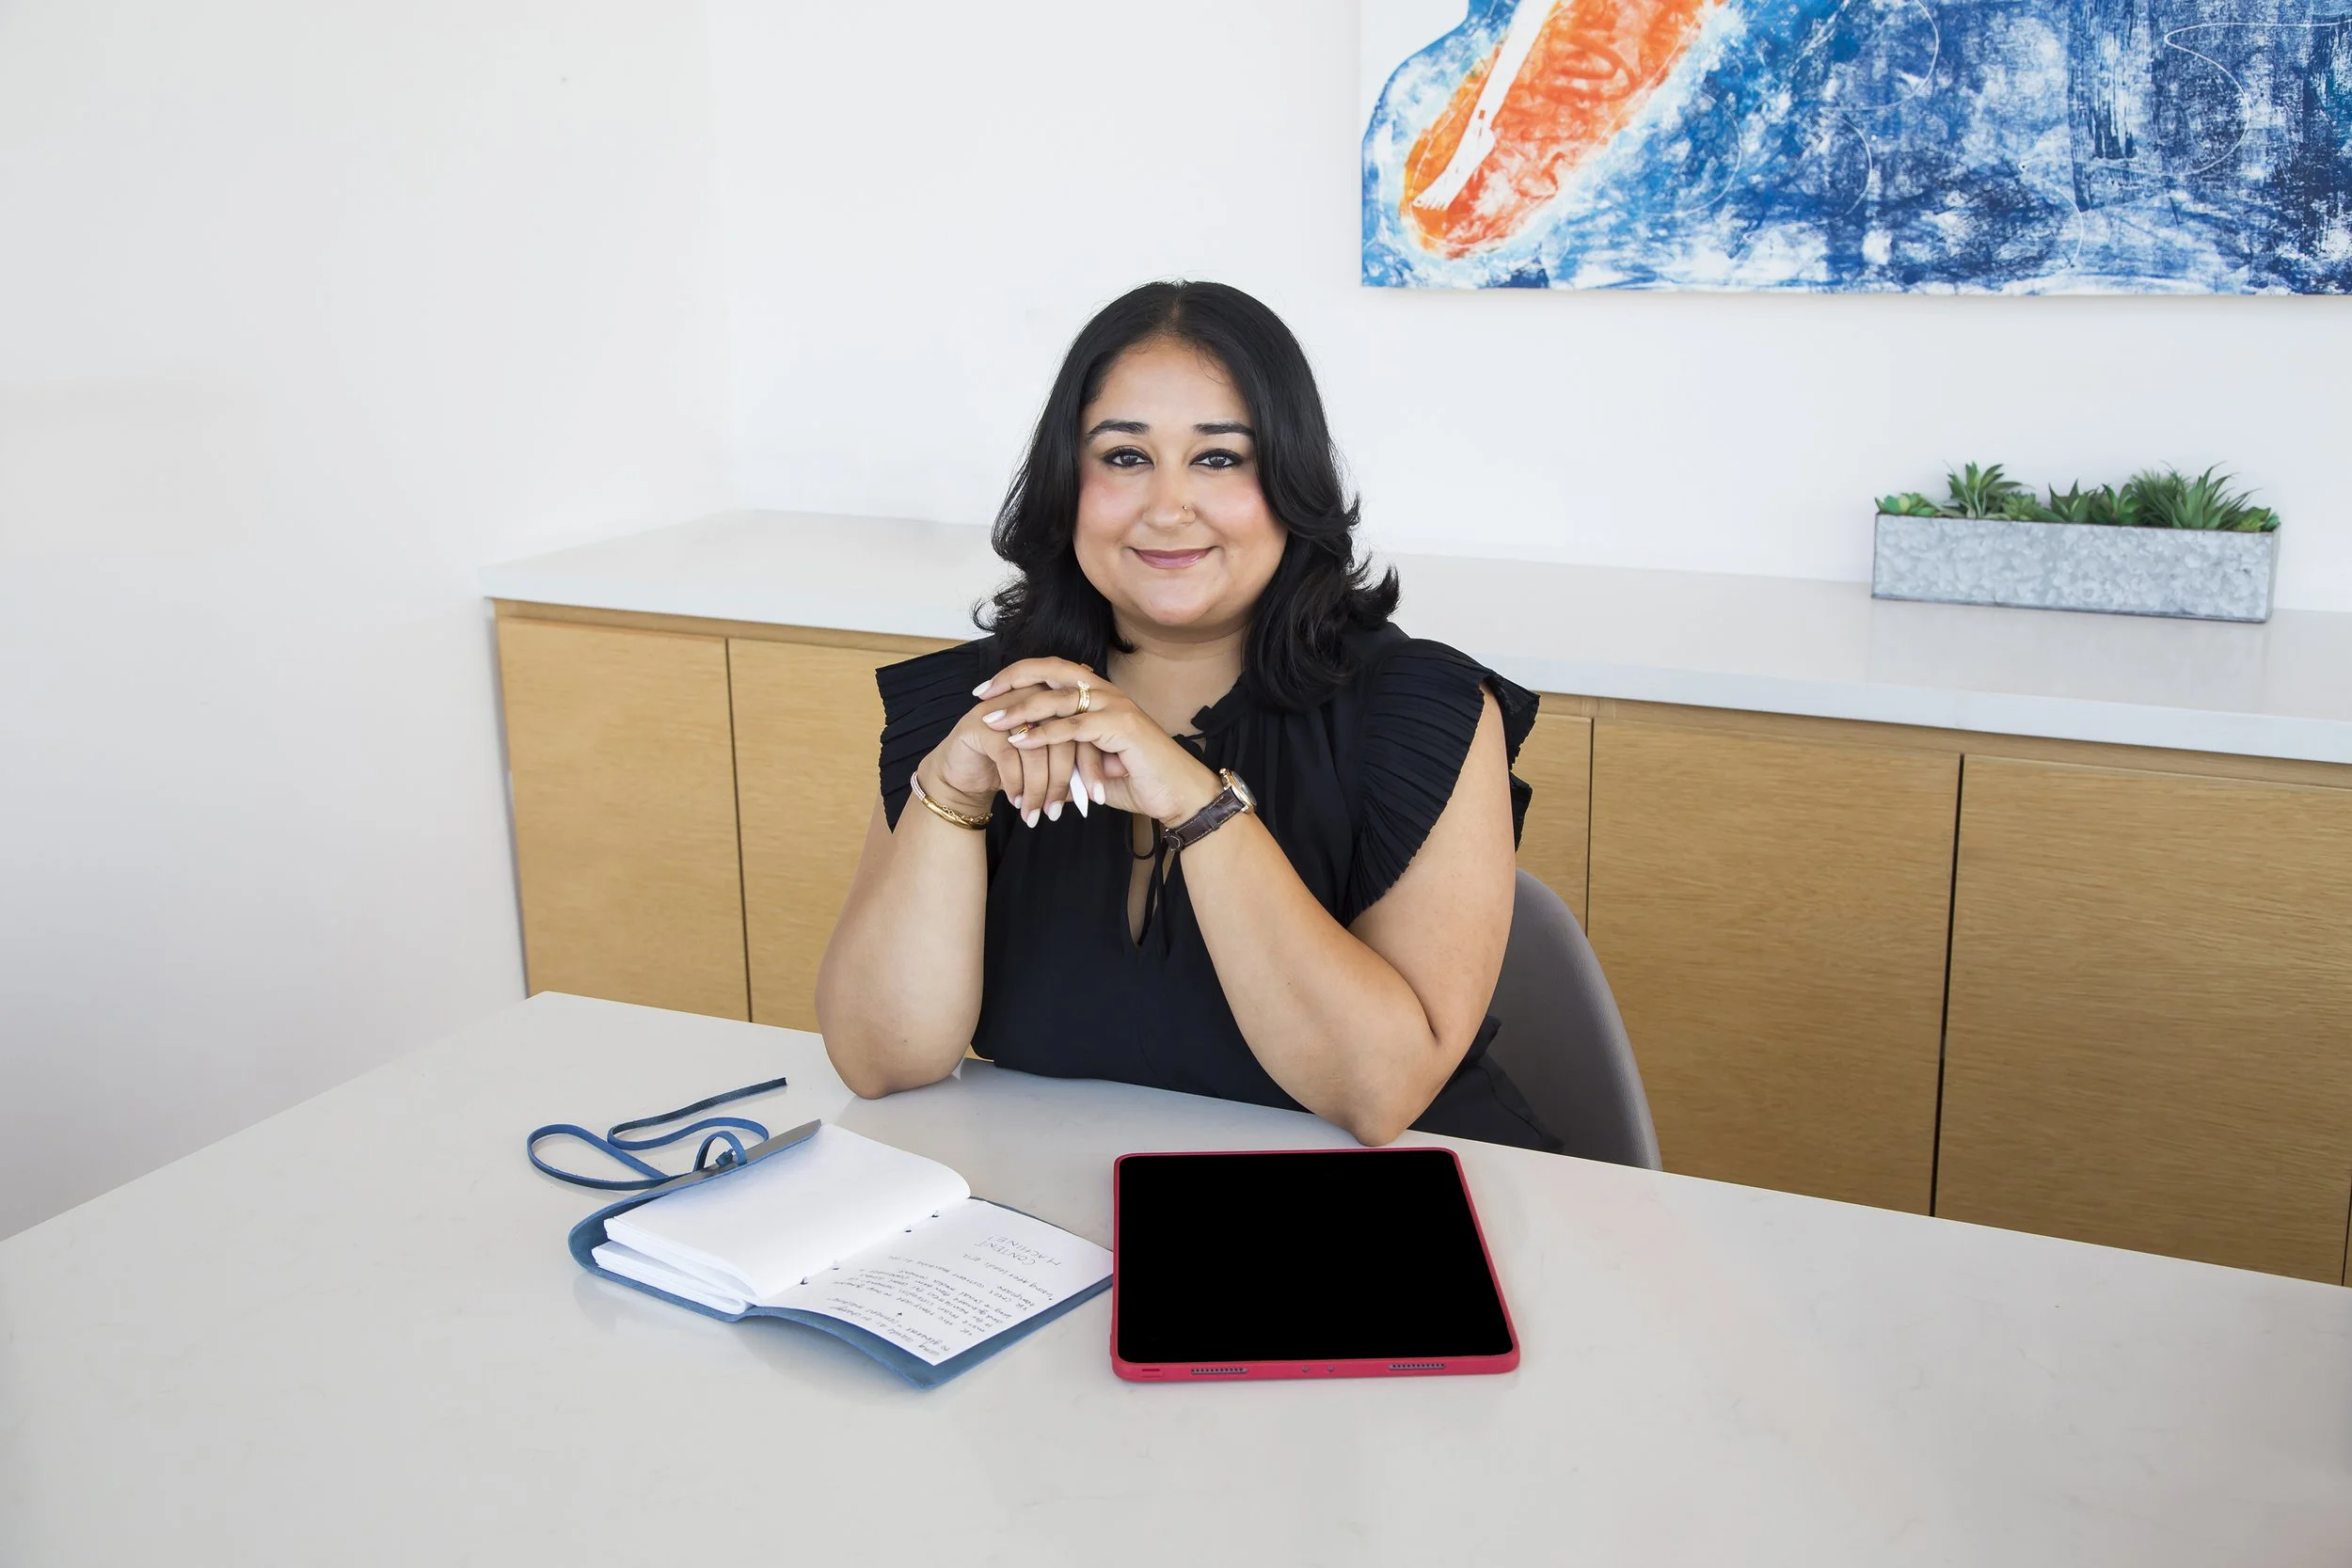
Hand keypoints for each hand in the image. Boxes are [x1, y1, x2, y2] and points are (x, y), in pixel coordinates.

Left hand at [969, 658, 1223, 827]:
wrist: (1179, 795)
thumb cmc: (1140, 780)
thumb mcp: (1092, 765)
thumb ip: (1065, 756)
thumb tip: (1031, 764)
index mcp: (1100, 694)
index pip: (1052, 670)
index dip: (1018, 674)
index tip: (987, 690)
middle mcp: (1107, 692)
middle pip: (1051, 670)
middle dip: (1012, 680)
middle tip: (981, 695)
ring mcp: (1115, 707)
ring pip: (1058, 699)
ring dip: (1021, 709)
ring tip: (992, 721)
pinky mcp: (1121, 728)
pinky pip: (1073, 727)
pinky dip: (1043, 733)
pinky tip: (1019, 741)